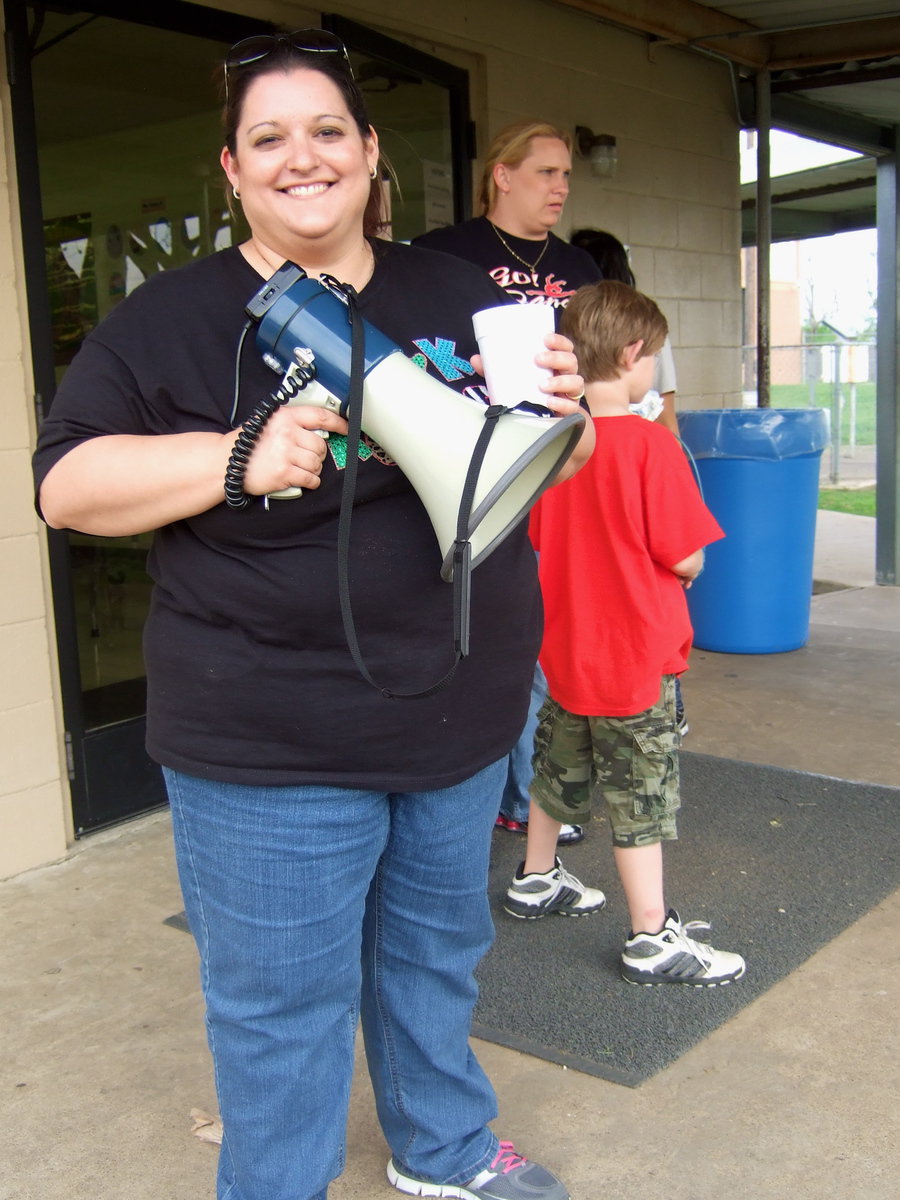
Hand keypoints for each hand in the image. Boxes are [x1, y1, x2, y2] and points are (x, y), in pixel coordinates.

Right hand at [237, 404, 349, 496]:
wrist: (226, 462)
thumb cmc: (248, 443)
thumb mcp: (268, 422)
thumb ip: (292, 423)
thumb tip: (320, 430)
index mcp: (285, 416)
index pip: (320, 416)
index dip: (339, 422)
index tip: (347, 428)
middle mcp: (287, 432)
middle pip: (320, 445)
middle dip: (318, 454)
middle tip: (306, 457)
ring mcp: (285, 453)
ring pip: (317, 463)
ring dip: (313, 469)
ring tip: (300, 468)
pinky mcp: (284, 473)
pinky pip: (310, 479)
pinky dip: (311, 482)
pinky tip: (305, 480)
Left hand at [470, 332, 584, 414]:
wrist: (544, 423)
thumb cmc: (529, 394)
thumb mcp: (513, 380)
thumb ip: (495, 370)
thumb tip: (475, 359)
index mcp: (556, 365)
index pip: (566, 347)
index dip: (559, 341)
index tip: (545, 338)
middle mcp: (567, 376)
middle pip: (571, 361)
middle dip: (556, 358)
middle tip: (538, 359)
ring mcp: (570, 395)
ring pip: (576, 382)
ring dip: (560, 381)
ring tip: (542, 385)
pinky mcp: (569, 413)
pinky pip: (572, 408)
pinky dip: (562, 404)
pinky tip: (550, 403)